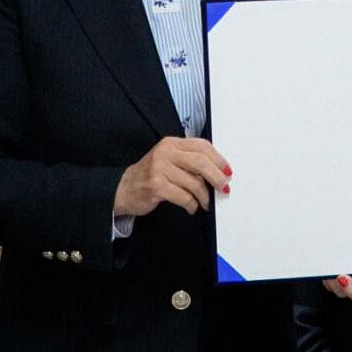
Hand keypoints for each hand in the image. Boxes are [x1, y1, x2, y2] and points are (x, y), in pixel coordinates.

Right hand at [114, 137, 231, 216]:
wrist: (123, 189)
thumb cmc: (151, 174)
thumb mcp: (168, 159)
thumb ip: (189, 159)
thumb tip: (218, 170)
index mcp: (172, 143)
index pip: (202, 146)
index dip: (218, 159)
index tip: (227, 170)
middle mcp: (165, 153)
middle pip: (201, 162)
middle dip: (216, 177)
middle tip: (224, 187)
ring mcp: (159, 169)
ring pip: (193, 183)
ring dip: (204, 196)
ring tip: (205, 202)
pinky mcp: (156, 187)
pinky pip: (184, 197)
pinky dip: (192, 204)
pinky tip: (192, 207)